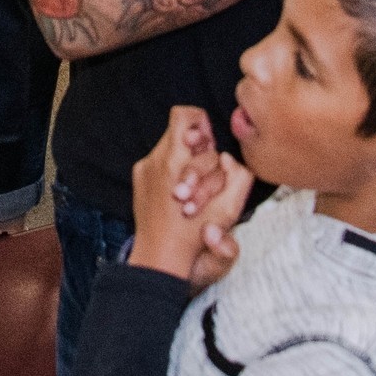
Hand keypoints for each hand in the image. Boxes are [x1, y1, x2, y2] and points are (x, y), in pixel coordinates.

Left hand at [127, 106, 252, 286]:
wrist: (159, 258)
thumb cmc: (193, 235)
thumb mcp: (227, 209)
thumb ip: (237, 176)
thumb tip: (227, 157)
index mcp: (174, 161)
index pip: (183, 116)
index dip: (200, 123)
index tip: (208, 144)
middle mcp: (154, 160)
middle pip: (177, 132)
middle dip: (196, 147)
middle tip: (205, 170)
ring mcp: (143, 170)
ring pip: (168, 147)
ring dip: (184, 160)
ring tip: (192, 187)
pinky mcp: (138, 179)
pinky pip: (158, 162)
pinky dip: (171, 171)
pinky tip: (179, 194)